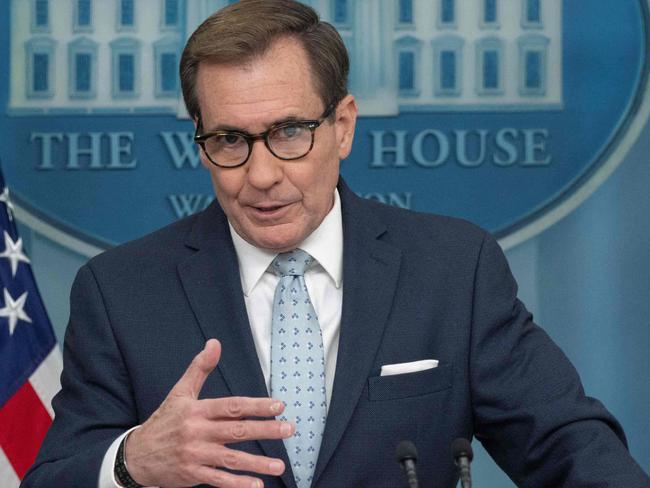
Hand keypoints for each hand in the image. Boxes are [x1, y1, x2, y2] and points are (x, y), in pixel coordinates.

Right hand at [124, 339, 292, 487]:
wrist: (136, 455)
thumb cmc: (165, 420)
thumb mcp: (180, 392)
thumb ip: (200, 368)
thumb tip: (215, 343)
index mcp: (197, 410)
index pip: (232, 407)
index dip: (256, 406)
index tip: (279, 406)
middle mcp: (197, 432)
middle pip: (236, 431)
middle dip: (265, 430)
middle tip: (289, 429)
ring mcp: (195, 455)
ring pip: (231, 459)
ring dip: (257, 463)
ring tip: (280, 465)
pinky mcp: (192, 474)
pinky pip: (218, 480)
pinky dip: (237, 484)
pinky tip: (257, 486)